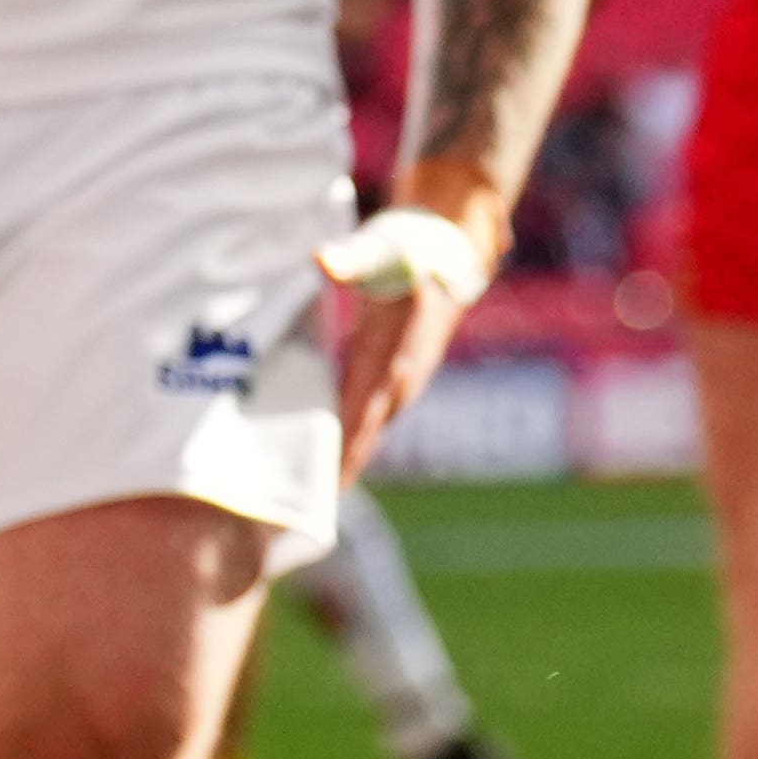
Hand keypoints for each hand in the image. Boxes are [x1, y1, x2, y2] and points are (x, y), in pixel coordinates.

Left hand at [315, 204, 487, 480]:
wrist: (448, 252)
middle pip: (364, 434)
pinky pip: (372, 415)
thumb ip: (349, 260)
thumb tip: (321, 260)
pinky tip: (331, 450)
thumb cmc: (408, 250)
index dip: (342, 450)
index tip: (324, 487)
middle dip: (341, 469)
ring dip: (347, 458)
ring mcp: (402, 380)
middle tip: (309, 508)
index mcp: (390, 357)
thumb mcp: (378, 250)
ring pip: (370, 428)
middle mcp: (400, 379)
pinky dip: (353, 436)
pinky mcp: (398, 375)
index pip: (360, 414)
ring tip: (317, 493)